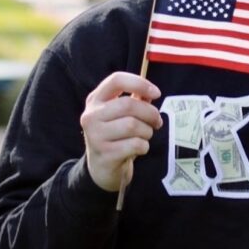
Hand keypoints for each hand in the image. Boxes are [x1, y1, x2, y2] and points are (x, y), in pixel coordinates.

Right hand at [80, 72, 162, 193]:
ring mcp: (95, 136)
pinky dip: (144, 146)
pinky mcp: (105, 154)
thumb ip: (136, 100)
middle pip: (129, 105)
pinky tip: (138, 149)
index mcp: (95, 100)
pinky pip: (135, 144)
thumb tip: (150, 93)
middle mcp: (91, 116)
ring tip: (145, 136)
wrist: (102, 168)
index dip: (139, 83)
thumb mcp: (121, 115)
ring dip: (147, 132)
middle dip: (150, 113)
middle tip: (157, 122)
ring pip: (133, 126)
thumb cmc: (115, 136)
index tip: (156, 93)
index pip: (116, 80)